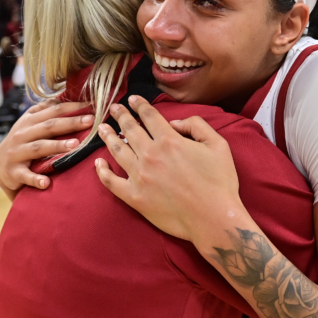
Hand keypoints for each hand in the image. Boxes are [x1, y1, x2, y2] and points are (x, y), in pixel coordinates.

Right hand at [0, 97, 92, 198]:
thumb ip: (44, 111)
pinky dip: (35, 179)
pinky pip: (26, 175)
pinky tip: (46, 183)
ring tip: (75, 145)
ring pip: (39, 147)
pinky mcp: (14, 172)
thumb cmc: (21, 142)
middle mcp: (23, 134)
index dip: (72, 107)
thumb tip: (63, 98)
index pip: (53, 111)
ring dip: (57, 146)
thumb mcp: (29, 123)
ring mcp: (17, 152)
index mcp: (29, 121)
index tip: (92, 106)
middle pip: (49, 126)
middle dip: (71, 123)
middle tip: (90, 121)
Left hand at [95, 96, 244, 245]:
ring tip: (102, 129)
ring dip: (108, 137)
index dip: (139, 105)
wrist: (213, 218)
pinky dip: (102, 171)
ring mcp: (139, 177)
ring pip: (117, 151)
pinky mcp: (134, 197)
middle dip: (120, 115)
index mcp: (170, 141)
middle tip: (114, 108)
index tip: (132, 99)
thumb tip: (174, 123)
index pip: (149, 116)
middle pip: (130, 129)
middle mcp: (150, 155)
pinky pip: (111, 182)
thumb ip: (197, 126)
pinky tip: (98, 163)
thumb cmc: (219, 182)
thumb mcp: (218, 145)